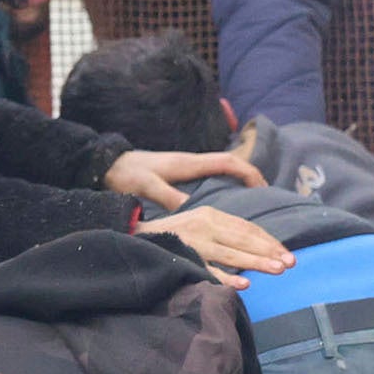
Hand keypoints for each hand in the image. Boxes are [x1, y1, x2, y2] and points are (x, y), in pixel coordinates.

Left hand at [103, 142, 265, 209]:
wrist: (106, 164)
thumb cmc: (126, 173)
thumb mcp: (147, 186)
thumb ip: (168, 197)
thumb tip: (193, 211)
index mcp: (188, 163)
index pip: (228, 162)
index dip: (248, 173)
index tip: (264, 188)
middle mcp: (191, 162)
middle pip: (231, 165)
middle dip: (252, 178)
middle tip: (268, 196)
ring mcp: (187, 167)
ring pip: (223, 170)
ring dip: (240, 181)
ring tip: (255, 200)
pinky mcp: (180, 174)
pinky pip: (211, 176)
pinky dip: (225, 184)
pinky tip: (227, 201)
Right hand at [141, 205, 293, 283]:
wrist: (132, 234)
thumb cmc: (170, 233)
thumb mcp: (197, 222)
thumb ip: (221, 231)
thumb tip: (253, 246)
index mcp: (210, 215)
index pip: (247, 228)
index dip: (268, 240)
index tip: (286, 253)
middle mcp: (204, 225)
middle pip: (243, 239)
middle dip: (269, 251)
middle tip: (291, 263)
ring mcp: (194, 242)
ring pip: (232, 254)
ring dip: (256, 263)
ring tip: (278, 270)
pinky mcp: (183, 256)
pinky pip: (209, 270)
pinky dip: (227, 278)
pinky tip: (244, 285)